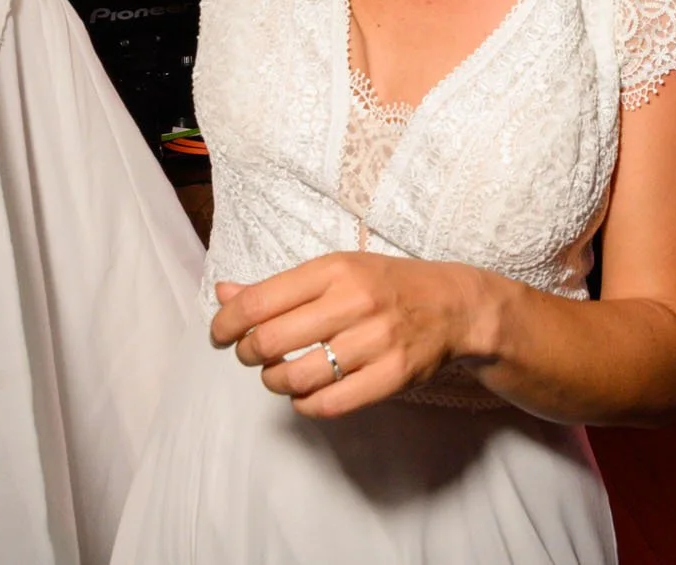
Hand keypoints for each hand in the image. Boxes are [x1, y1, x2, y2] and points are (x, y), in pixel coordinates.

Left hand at [210, 252, 491, 417]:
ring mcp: (375, 341)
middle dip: (248, 353)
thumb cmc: (385, 286)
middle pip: (271, 340)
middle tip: (252, 354)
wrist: (454, 306)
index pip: (259, 300)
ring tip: (279, 375)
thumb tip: (223, 293)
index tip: (220, 334)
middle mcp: (354, 302)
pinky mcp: (391, 376)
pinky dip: (305, 405)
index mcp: (335, 269)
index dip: (227, 323)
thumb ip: (278, 287)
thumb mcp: (336, 271)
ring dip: (275, 381)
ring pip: (296, 376)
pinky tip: (305, 395)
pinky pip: (329, 404)